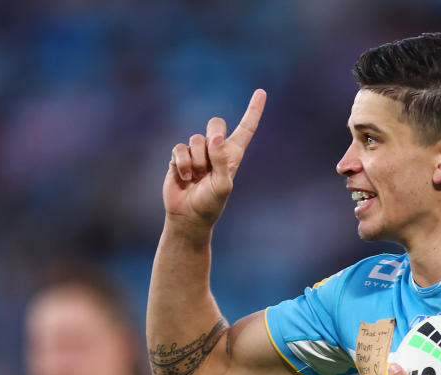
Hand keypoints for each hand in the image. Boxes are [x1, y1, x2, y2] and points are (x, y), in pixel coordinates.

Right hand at [163, 89, 266, 227]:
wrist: (188, 216)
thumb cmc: (211, 203)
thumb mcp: (223, 185)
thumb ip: (222, 160)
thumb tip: (215, 137)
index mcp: (233, 155)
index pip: (246, 129)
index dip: (253, 110)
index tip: (261, 91)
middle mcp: (216, 150)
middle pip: (216, 123)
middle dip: (213, 135)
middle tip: (211, 156)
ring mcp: (197, 152)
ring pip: (196, 139)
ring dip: (198, 161)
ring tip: (197, 178)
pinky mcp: (179, 157)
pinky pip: (180, 149)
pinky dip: (183, 164)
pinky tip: (185, 178)